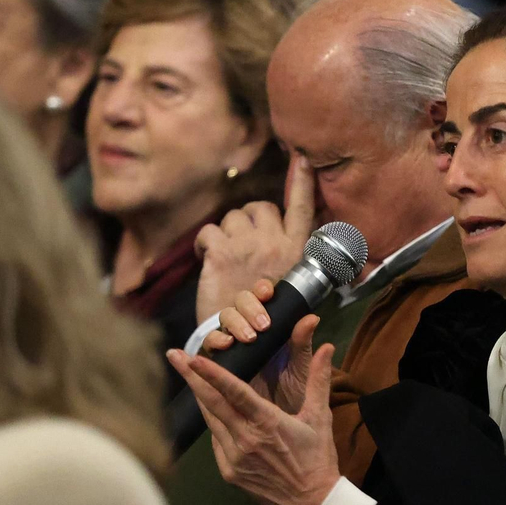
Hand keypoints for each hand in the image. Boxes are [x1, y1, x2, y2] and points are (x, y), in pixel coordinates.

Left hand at [167, 328, 339, 504]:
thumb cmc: (318, 458)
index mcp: (267, 423)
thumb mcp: (320, 417)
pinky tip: (215, 415)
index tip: (192, 357)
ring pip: (210, 422)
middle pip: (211, 403)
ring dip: (199, 398)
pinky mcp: (228, 473)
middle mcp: (245, 440)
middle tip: (173, 355)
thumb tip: (328, 346)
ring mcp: (233, 458)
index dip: (212, 374)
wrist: (312, 503)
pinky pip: (216, 442)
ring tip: (188, 377)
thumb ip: (319, 380)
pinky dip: (215, 425)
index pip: (234, 392)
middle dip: (190, 377)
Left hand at [194, 153, 315, 326]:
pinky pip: (209, 230)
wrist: (241, 345)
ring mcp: (247, 247)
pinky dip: (203, 242)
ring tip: (225, 253)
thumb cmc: (265, 323)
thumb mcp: (288, 295)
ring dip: (226, 232)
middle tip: (242, 238)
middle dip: (249, 217)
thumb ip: (290, 270)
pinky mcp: (221, 254)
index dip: (302, 182)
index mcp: (296, 254)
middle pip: (261, 207)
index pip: (303, 210)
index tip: (300, 159)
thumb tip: (296, 258)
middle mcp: (275, 245)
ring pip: (232, 216)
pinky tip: (205, 257)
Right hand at [198, 281, 314, 412]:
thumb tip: (312, 318)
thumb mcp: (301, 368)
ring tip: (245, 339)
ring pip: (224, 321)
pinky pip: (210, 346)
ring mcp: (234, 345)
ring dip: (232, 325)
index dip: (261, 289)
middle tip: (261, 326)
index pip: (262, 295)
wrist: (283, 425)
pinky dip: (214, 342)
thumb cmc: (295, 393)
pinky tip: (224, 347)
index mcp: (272, 325)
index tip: (268, 293)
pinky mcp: (221, 363)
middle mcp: (251, 330)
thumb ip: (303, 343)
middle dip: (248, 309)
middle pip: (239, 304)